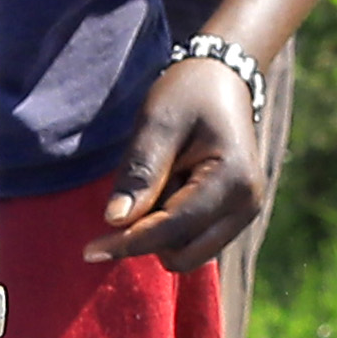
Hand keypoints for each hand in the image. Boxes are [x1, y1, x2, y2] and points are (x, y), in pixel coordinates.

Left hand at [89, 55, 269, 265]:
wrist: (223, 82)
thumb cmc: (189, 95)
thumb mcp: (158, 122)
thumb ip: (140, 172)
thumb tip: (115, 221)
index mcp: (232, 181)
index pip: (173, 229)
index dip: (129, 243)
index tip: (90, 251)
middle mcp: (246, 206)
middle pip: (184, 255)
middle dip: (149, 238)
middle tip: (136, 192)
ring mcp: (244, 216)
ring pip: (189, 255)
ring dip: (161, 232)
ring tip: (162, 182)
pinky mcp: (235, 220)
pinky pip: (194, 243)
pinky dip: (173, 228)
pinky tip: (171, 189)